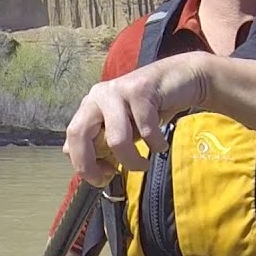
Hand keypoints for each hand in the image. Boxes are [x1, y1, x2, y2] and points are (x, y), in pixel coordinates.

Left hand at [63, 53, 207, 184]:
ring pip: (116, 138)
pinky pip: (145, 129)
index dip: (82, 163)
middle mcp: (98, 96)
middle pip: (79, 132)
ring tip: (144, 165)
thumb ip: (103, 142)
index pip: (72, 137)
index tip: (102, 177)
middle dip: (89, 163)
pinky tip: (161, 144)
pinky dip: (155, 144)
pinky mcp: (140, 89)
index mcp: (90, 106)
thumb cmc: (151, 108)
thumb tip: (81, 164)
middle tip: (110, 176)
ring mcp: (117, 90)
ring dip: (132, 160)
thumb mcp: (123, 128)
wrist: (183, 78)